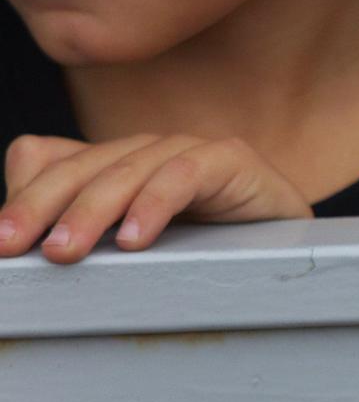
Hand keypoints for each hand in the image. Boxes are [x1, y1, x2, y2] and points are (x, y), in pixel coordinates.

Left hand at [0, 133, 311, 262]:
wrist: (287, 251)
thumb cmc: (204, 250)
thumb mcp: (129, 244)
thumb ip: (79, 226)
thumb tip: (18, 221)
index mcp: (114, 165)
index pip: (51, 160)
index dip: (24, 194)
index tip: (2, 244)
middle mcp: (146, 150)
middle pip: (83, 166)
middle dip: (43, 205)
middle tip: (16, 247)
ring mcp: (189, 149)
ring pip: (128, 171)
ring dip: (91, 213)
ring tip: (64, 253)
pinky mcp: (231, 158)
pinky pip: (185, 175)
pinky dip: (155, 205)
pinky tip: (135, 241)